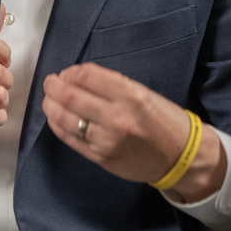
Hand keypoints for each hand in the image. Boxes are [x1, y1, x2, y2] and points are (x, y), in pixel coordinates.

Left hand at [41, 63, 225, 203]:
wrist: (181, 157)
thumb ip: (112, 86)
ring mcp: (107, 140)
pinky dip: (58, 126)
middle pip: (71, 96)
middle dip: (55, 86)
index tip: (68, 72)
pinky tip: (55, 118)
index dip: (71, 72)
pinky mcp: (101, 158)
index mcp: (131, 95)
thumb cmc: (164, 120)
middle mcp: (117, 116)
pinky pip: (70, 139)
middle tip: (51, 82)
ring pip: (65, 119)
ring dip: (51, 105)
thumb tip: (78, 79)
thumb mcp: (144, 93)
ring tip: (49, 99)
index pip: (87, 76)